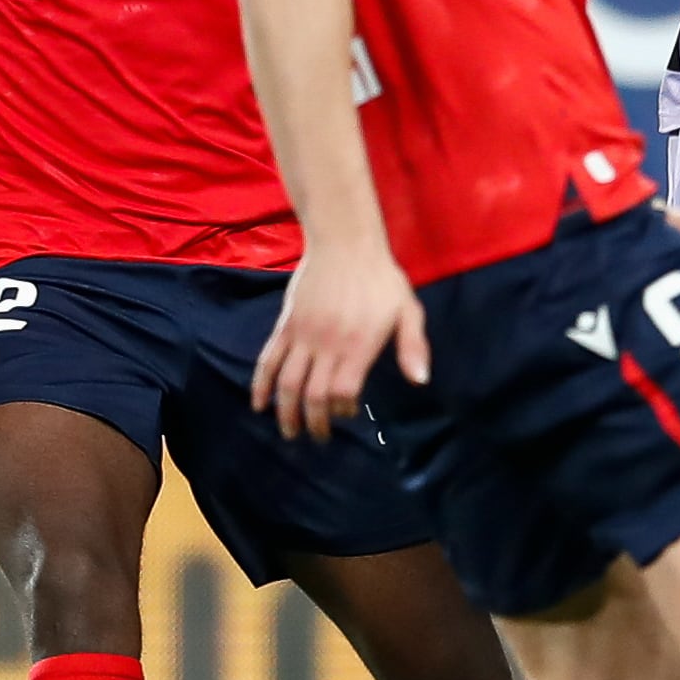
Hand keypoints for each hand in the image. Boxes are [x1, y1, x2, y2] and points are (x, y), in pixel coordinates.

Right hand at [252, 232, 426, 440]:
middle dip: (314, 422)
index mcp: (359, 345)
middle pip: (313, 395)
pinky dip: (261, 385)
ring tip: (289, 432)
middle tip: (318, 436)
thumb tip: (419, 381)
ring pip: (288, 383)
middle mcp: (328, 345)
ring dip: (286, 412)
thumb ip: (413, 347)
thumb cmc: (382, 279)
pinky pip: (268, 360)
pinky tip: (260, 404)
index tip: (347, 412)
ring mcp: (303, 336)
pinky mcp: (286, 326)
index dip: (342, 408)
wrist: (345, 244)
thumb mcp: (408, 310)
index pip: (343, 392)